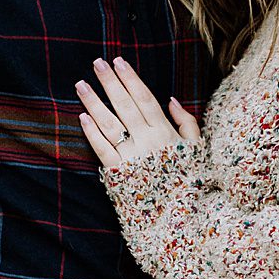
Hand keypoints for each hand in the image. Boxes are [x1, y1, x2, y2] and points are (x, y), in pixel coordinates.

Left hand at [76, 55, 200, 171]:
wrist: (180, 216)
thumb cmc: (189, 180)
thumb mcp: (197, 149)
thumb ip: (186, 122)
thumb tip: (171, 99)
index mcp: (165, 132)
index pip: (144, 98)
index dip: (130, 79)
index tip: (119, 61)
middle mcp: (147, 141)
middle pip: (125, 105)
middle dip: (110, 82)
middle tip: (97, 63)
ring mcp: (132, 157)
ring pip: (109, 124)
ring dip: (94, 102)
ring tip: (81, 84)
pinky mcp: (119, 173)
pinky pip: (103, 150)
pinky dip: (92, 133)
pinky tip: (82, 117)